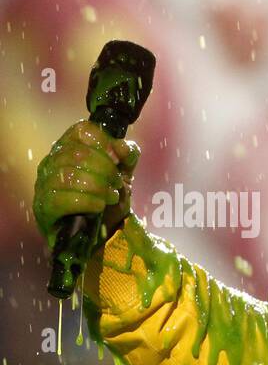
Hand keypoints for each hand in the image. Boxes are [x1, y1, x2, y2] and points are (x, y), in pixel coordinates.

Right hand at [33, 119, 140, 247]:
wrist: (101, 233)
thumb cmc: (107, 197)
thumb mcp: (123, 173)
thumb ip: (127, 155)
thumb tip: (122, 146)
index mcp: (70, 147)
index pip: (82, 130)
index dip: (104, 142)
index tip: (117, 158)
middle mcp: (52, 161)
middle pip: (79, 154)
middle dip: (106, 170)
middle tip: (116, 183)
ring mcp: (44, 183)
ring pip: (70, 176)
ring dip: (98, 187)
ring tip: (110, 196)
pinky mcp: (43, 207)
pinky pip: (63, 199)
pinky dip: (88, 202)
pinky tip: (99, 207)